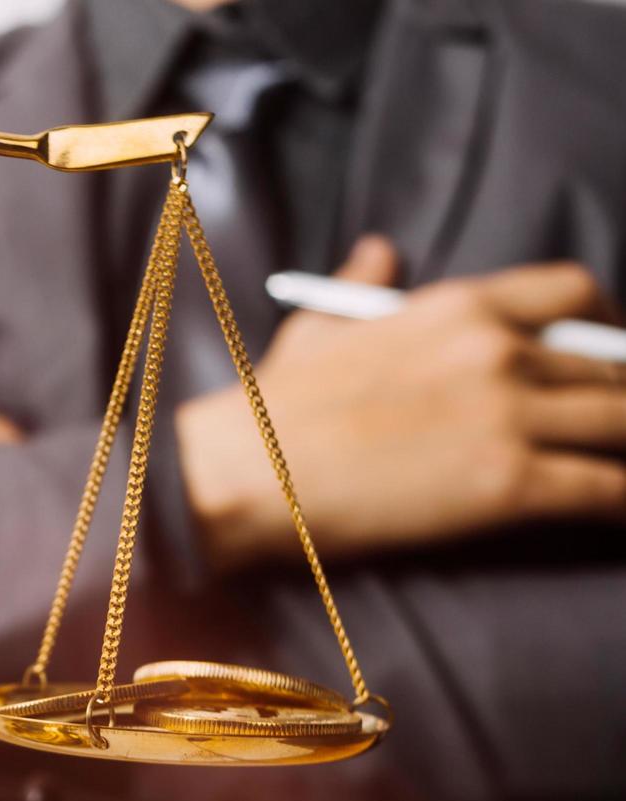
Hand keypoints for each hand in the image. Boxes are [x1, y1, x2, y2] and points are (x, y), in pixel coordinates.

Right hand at [178, 235, 625, 571]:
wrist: (246, 474)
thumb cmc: (273, 409)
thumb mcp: (319, 329)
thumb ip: (362, 284)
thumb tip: (379, 251)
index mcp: (459, 306)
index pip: (578, 293)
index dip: (611, 325)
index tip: (609, 355)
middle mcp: (500, 351)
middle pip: (614, 367)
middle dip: (623, 399)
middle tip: (614, 427)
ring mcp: (510, 416)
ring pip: (625, 424)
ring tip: (620, 466)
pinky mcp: (512, 485)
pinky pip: (609, 491)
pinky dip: (624, 505)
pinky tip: (618, 515)